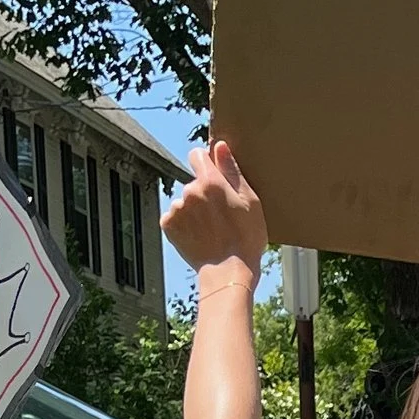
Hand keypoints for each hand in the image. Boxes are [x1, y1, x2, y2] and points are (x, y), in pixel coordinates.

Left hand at [163, 140, 268, 279]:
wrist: (228, 272)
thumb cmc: (246, 239)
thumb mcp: (250, 202)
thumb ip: (232, 171)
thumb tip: (219, 146)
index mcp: (211, 181)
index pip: (197, 155)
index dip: (206, 163)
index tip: (215, 176)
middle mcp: (189, 191)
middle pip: (193, 183)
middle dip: (204, 194)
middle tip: (221, 216)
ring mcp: (177, 208)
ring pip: (185, 202)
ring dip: (194, 211)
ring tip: (211, 230)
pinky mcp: (168, 225)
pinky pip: (175, 217)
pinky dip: (184, 224)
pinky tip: (199, 236)